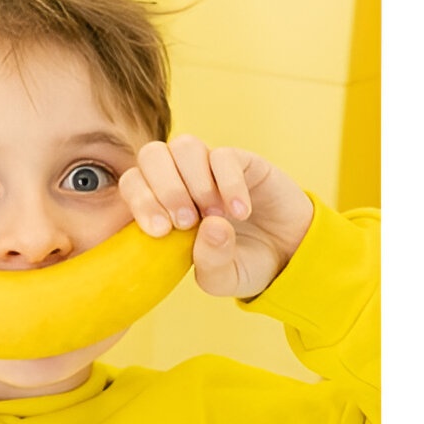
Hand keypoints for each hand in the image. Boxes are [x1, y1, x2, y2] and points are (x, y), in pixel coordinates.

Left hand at [118, 136, 313, 298]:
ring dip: (195, 182)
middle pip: (151, 155)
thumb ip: (210, 263)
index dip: (140, 201)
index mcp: (161, 203)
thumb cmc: (243, 263)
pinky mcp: (241, 160)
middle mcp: (180, 177)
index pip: (133, 184)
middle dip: (164, 189)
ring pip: (184, 146)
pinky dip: (229, 184)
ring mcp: (208, 166)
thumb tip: (210, 226)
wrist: (290, 253)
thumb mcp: (223, 278)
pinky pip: (223, 156)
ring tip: (214, 215)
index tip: (160, 231)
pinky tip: (241, 212)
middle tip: (186, 223)